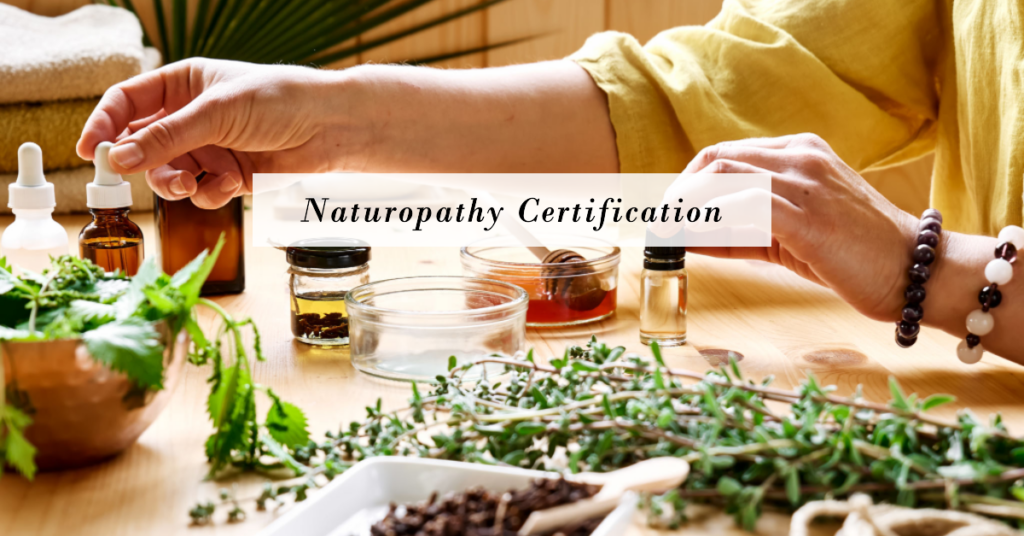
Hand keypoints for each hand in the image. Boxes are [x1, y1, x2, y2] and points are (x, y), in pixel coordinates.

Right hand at [76, 58, 363, 208]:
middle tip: (142, 177)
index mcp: (183, 85)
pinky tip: (230, 185)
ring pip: (170, 174)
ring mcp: (211, 148)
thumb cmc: (279, 99)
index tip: (91, 152)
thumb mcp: (217, 112)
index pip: (127, 103)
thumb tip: (120, 158)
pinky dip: (210, 193)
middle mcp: (192, 117)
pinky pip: (203, 192)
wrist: (332, 127)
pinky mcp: (231, 176)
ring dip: (175, 184)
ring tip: (192, 185)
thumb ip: (167, 137)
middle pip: (144, 145)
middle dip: (143, 164)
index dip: (106, 125)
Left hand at [658, 134, 916, 321]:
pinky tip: (689, 242)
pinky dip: (706, 223)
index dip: (687, 183)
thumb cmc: (856, 254)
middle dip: (677, 195)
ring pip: (722, 180)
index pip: (725, 155)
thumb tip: (689, 234)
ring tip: (663, 236)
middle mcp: (800, 156)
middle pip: (715, 162)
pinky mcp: (804, 215)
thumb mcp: (794, 232)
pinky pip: (739, 209)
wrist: (916, 272)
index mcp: (801, 151)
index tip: (667, 212)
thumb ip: (745, 228)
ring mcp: (803, 182)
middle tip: (657, 226)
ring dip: (684, 210)